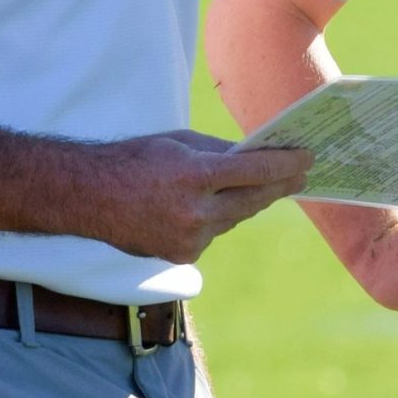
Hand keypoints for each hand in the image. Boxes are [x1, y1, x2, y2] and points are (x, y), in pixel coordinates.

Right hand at [92, 132, 311, 264]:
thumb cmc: (134, 160)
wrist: (90, 198)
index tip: (307, 158)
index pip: (255, 171)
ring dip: (249, 202)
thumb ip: (220, 151)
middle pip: (254, 200)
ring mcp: (190, 239)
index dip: (286, 165)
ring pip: (234, 218)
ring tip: (271, 187)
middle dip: (280, 186)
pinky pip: (214, 232)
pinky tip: (218, 205)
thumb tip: (257, 156)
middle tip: (302, 176)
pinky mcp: (184, 255)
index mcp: (194, 175)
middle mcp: (195, 212)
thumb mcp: (179, 142)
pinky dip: (219, 218)